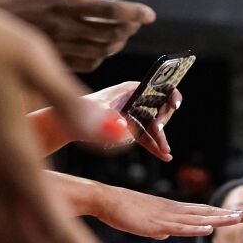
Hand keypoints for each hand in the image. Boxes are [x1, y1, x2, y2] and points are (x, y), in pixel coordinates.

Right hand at [0, 0, 155, 72]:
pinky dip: (101, 56)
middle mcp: (62, 26)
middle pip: (109, 33)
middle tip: (135, 22)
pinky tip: (101, 46)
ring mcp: (58, 47)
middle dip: (129, 28)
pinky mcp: (54, 61)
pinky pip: (88, 63)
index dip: (132, 12)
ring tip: (121, 32)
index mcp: (61, 2)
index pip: (106, 9)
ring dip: (118, 42)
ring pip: (102, 50)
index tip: (150, 14)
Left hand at [33, 81, 180, 160]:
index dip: (169, 93)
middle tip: (158, 131)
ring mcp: (134, 116)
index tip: (174, 104)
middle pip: (158, 109)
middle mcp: (135, 101)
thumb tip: (126, 128)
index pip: (156, 87)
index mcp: (129, 90)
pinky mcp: (131, 129)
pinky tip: (163, 155)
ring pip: (153, 126)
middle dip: (162, 122)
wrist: (68, 126)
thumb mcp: (96, 113)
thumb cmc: (80, 112)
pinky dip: (154, 146)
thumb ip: (110, 119)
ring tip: (165, 152)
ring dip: (160, 139)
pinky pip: (146, 137)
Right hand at [89, 183, 242, 238]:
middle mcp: (175, 211)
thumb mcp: (145, 223)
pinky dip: (195, 229)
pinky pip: (179, 228)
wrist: (105, 200)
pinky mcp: (155, 224)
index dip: (223, 213)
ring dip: (220, 220)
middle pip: (208, 213)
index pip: (204, 212)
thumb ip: (157, 228)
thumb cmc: (123, 210)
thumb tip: (164, 235)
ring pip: (199, 219)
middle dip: (230, 215)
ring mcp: (167, 217)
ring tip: (240, 220)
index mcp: (174, 210)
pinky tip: (209, 229)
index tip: (241, 214)